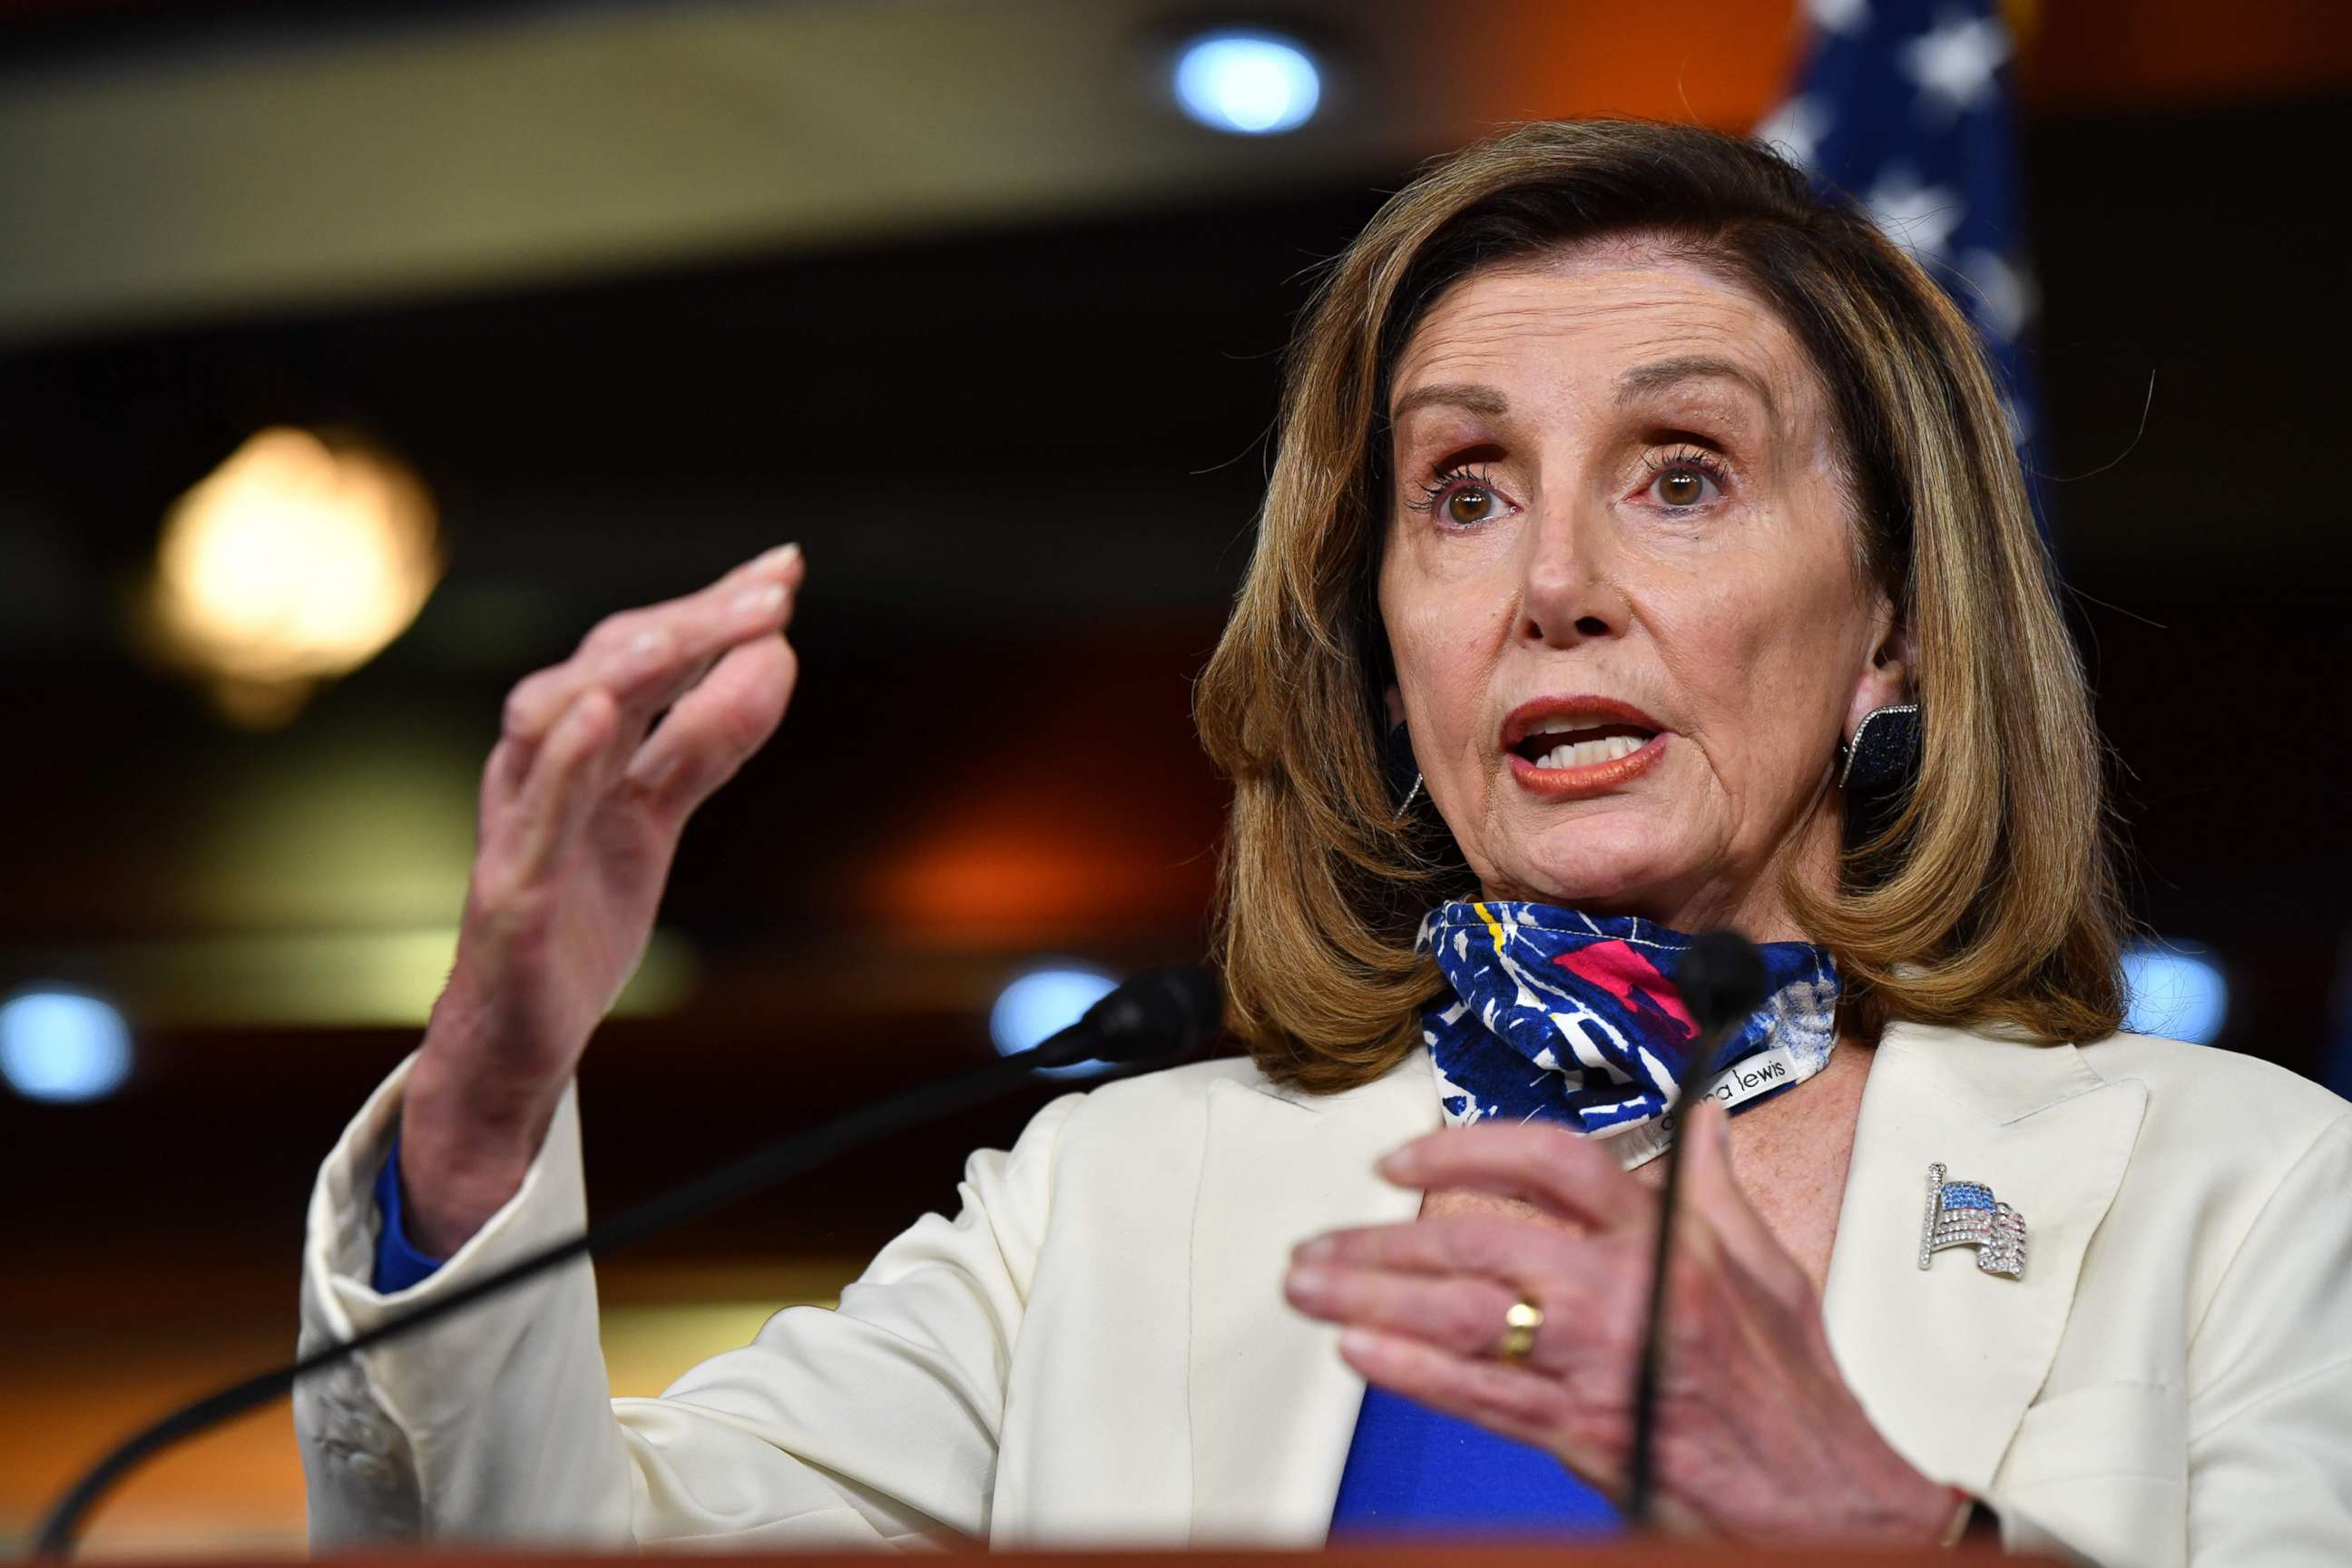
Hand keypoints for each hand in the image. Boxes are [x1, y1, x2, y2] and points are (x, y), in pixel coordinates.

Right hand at [399, 543, 806, 1254]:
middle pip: (604, 667)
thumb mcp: (655, 819)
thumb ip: (706, 743)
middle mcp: (535, 769)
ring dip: (624, 669)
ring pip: (549, 722)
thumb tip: (775, 657)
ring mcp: (517, 830)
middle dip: (689, 624)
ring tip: (689, 632)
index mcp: (573, 747)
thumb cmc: (575, 918)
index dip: (709, 608)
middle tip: (771, 594)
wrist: (514, 1047)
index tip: (783, 569)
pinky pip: (531, 819)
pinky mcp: (509, 897)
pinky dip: (562, 761)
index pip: (643, 652)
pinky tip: (602, 713)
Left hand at [1283, 1098, 1954, 1544]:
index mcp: (1666, 1238)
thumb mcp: (1766, 1266)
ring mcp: (1599, 1362)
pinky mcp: (1582, 1432)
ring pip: (1463, 1316)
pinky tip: (1360, 1352)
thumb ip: (1715, 1186)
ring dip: (1373, 1299)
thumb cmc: (1791, 1391)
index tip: (1401, 1160)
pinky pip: (1479, 1394)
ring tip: (1312, 1290)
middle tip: (1318, 1246)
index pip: (1552, 1161)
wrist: (1821, 1499)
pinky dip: (1411, 1371)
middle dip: (1383, 1242)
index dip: (1466, 1151)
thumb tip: (1701, 1121)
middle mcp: (1625, 1290)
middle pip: (1479, 1242)